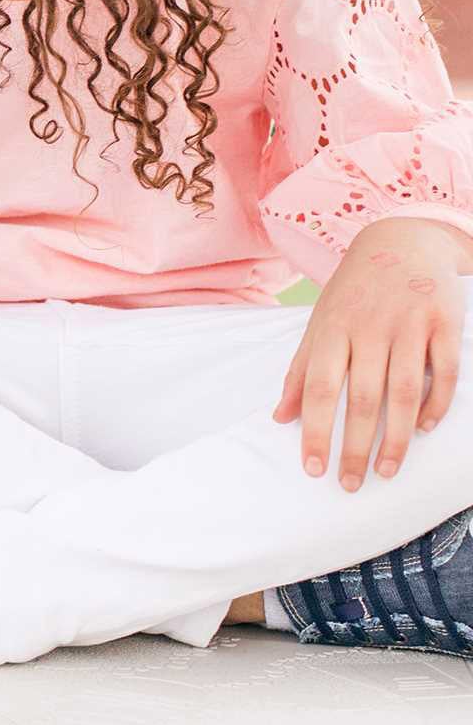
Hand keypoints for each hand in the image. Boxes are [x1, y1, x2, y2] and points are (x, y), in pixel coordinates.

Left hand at [273, 217, 470, 489]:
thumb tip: (280, 417)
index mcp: (332, 329)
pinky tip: (425, 431)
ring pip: (403, 391)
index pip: (320, 388)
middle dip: (355, 446)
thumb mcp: (319, 324)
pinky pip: (443, 371)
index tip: (313, 469)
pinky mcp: (444, 321)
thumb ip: (301, 371)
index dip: (316, 431)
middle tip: (350, 483)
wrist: (399, 241)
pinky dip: (436, 404)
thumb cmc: (353, 293)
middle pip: (362, 397)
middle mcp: (369, 328)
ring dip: (396, 437)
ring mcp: (408, 324)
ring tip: (387, 471)